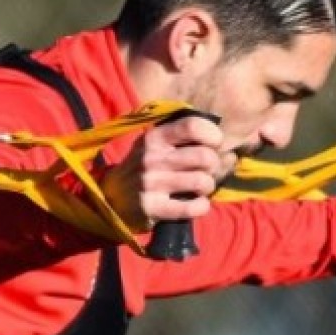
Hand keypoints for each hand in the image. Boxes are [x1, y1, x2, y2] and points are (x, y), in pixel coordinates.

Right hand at [100, 114, 232, 231]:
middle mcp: (152, 157)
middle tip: (207, 169)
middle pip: (204, 156)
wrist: (111, 197)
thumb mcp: (154, 144)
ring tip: (200, 187)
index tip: (214, 144)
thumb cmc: (143, 166)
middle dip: (214, 164)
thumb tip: (224, 142)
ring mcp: (152, 183)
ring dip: (208, 186)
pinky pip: (193, 207)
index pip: (192, 126)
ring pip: (202, 181)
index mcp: (155, 137)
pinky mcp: (153, 208)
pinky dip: (202, 206)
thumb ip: (182, 137)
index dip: (212, 134)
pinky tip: (196, 203)